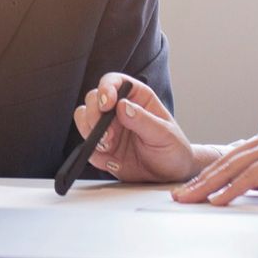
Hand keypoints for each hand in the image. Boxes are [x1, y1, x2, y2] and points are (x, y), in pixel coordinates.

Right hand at [71, 73, 199, 181]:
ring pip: (84, 119)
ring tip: (108, 146)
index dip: (106, 88)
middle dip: (94, 115)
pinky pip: (87, 145)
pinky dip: (93, 151)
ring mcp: (108, 128)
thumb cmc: (174, 149)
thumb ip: (144, 120)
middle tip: (106, 134)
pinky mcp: (102, 148)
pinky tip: (111, 160)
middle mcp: (118, 110)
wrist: (170, 175)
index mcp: (137, 98)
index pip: (114, 82)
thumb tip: (123, 106)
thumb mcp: (165, 134)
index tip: (107, 104)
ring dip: (90, 132)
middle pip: (93, 99)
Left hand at [171, 127, 257, 204]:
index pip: (232, 160)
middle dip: (200, 181)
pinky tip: (218, 201)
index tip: (192, 189)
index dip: (210, 175)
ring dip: (208, 186)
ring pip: (232, 168)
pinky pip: (250, 178)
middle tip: (179, 195)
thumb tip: (245, 189)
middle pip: (225, 162)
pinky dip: (231, 190)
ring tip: (190, 199)